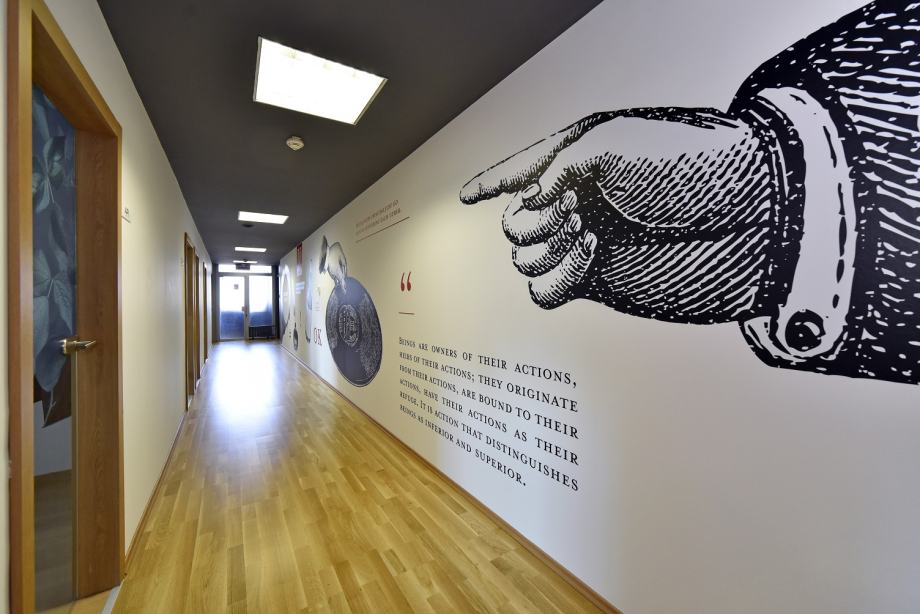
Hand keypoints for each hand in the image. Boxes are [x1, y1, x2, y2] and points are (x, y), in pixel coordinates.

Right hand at [462, 109, 778, 319]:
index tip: (464, 196)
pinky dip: (555, 277)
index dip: (494, 180)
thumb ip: (556, 169)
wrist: (754, 222)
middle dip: (532, 217)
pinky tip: (586, 258)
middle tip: (572, 210)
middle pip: (517, 220)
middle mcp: (580, 200)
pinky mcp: (602, 282)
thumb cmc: (693, 167)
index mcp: (582, 156)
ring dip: (542, 247)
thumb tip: (529, 207)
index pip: (525, 167)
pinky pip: (548, 291)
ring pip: (525, 258)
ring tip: (586, 233)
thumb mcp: (614, 144)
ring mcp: (590, 243)